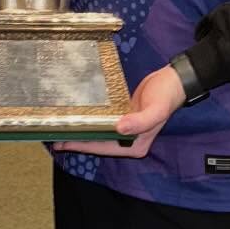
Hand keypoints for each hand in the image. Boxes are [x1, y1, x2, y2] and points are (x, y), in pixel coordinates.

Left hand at [53, 64, 188, 159]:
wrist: (173, 81)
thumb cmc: (165, 96)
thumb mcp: (156, 109)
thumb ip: (140, 121)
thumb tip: (119, 128)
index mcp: (135, 145)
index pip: (104, 148)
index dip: (84, 146)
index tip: (64, 142)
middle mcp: (129, 141)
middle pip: (99, 143)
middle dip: (79, 141)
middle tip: (55, 136)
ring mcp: (126, 129)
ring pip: (100, 134)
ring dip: (83, 132)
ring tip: (62, 129)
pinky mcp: (124, 117)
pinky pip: (104, 122)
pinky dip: (92, 121)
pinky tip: (80, 116)